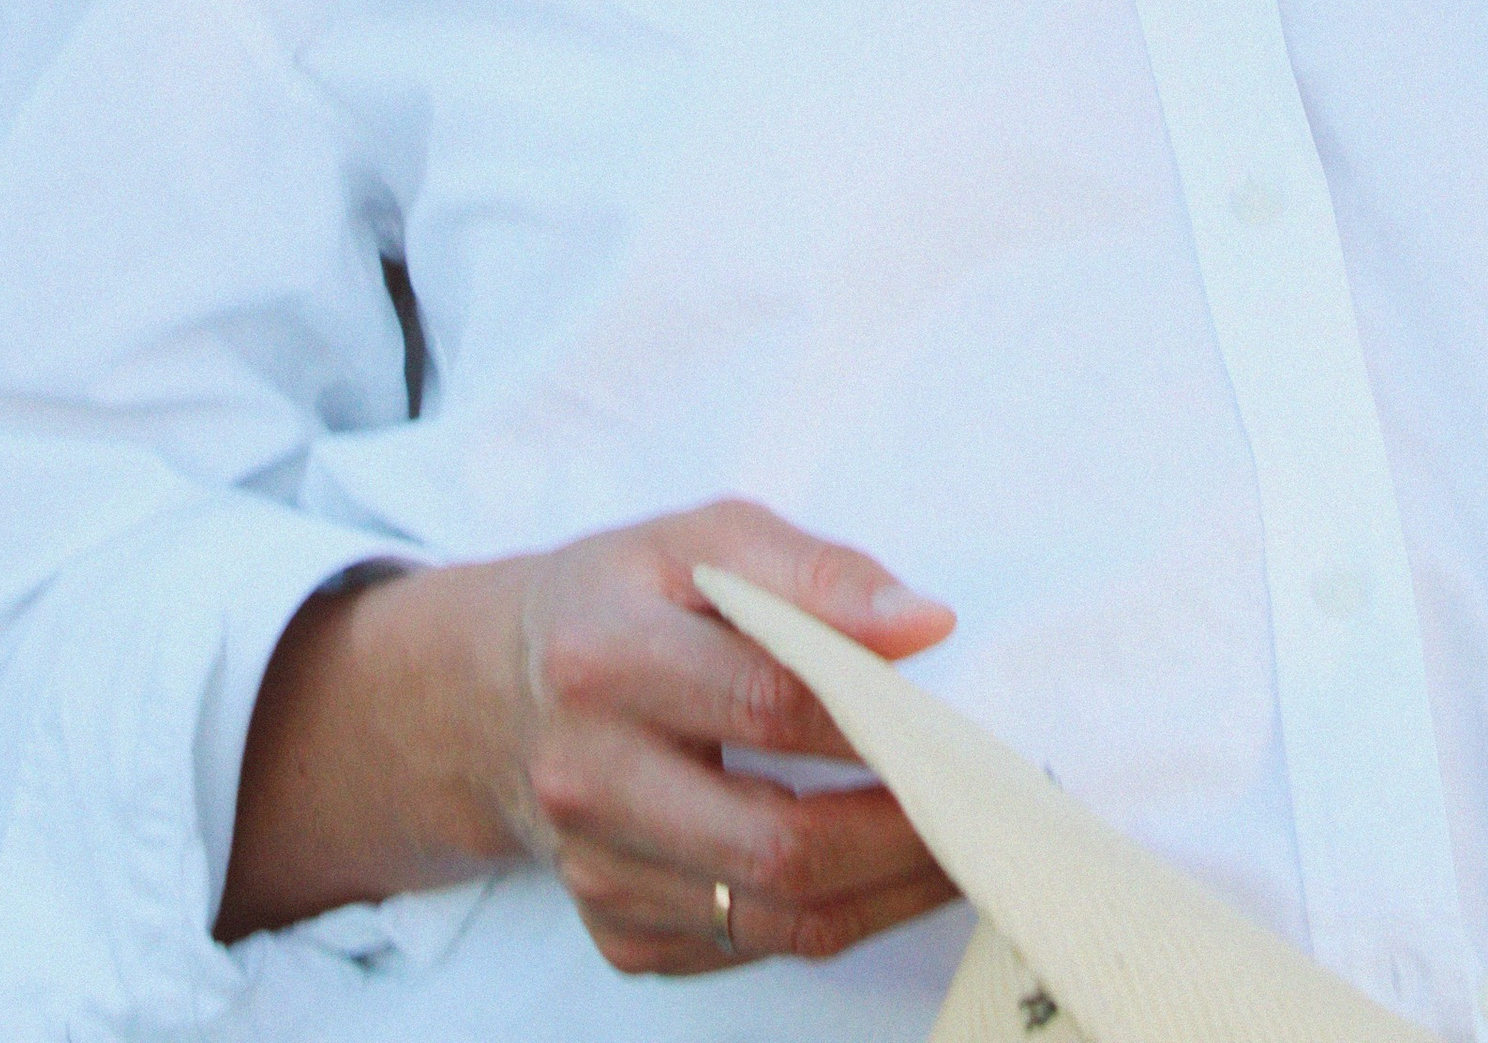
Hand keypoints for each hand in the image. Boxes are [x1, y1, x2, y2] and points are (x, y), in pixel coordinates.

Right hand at [224, 497, 955, 971]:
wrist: (495, 693)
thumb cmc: (624, 599)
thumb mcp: (703, 539)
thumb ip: (815, 571)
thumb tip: (925, 623)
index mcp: (602, 657)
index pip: (766, 701)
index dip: (878, 715)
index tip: (967, 716)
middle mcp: (586, 778)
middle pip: (776, 843)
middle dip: (905, 837)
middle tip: (992, 810)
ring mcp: (597, 873)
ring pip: (774, 919)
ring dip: (888, 894)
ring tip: (967, 848)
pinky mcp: (616, 934)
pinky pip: (748, 948)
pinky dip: (832, 917)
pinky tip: (884, 872)